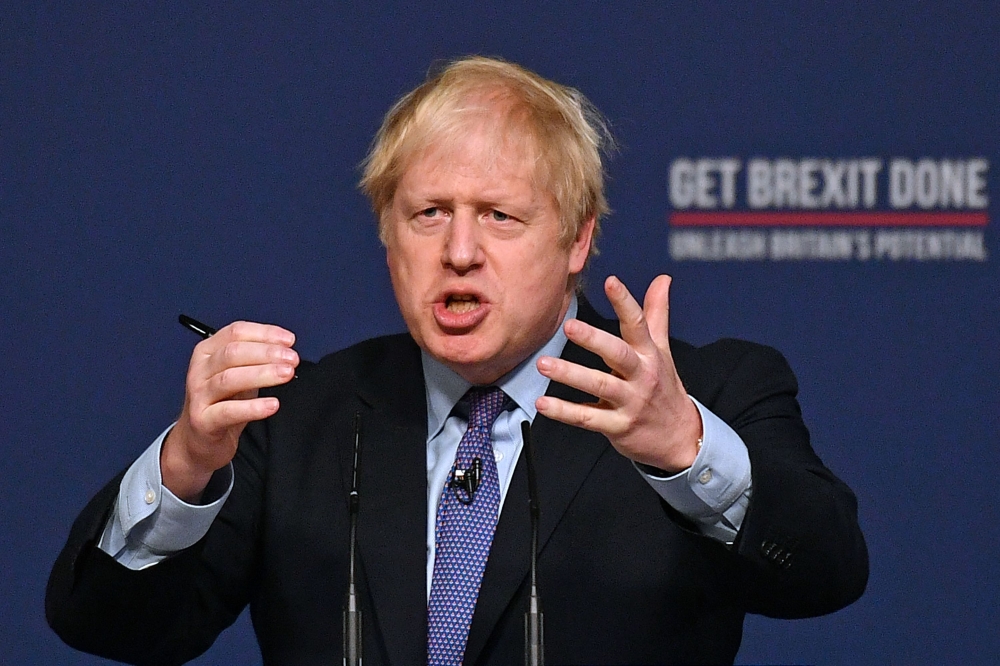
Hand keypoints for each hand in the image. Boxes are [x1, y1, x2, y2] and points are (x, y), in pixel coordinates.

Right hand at [161, 321, 298, 500]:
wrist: (198, 440)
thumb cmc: (221, 402)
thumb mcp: (238, 374)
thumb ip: (256, 359)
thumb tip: (285, 349)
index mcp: (207, 351)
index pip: (236, 332)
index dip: (265, 333)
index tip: (289, 341)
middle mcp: (199, 369)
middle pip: (233, 353)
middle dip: (267, 353)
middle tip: (292, 358)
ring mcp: (198, 395)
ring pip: (230, 378)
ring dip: (262, 374)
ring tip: (287, 374)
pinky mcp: (203, 420)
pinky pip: (228, 411)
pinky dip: (253, 407)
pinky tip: (272, 404)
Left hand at [535, 275, 701, 472]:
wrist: (679, 438)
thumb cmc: (664, 388)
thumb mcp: (662, 350)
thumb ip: (657, 313)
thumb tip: (663, 278)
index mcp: (650, 354)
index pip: (638, 324)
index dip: (625, 302)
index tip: (611, 282)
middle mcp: (642, 376)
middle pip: (618, 354)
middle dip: (594, 340)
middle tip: (569, 326)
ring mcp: (631, 403)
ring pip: (599, 386)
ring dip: (570, 374)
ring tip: (543, 364)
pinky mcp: (618, 427)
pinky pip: (588, 419)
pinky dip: (564, 412)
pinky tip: (543, 404)